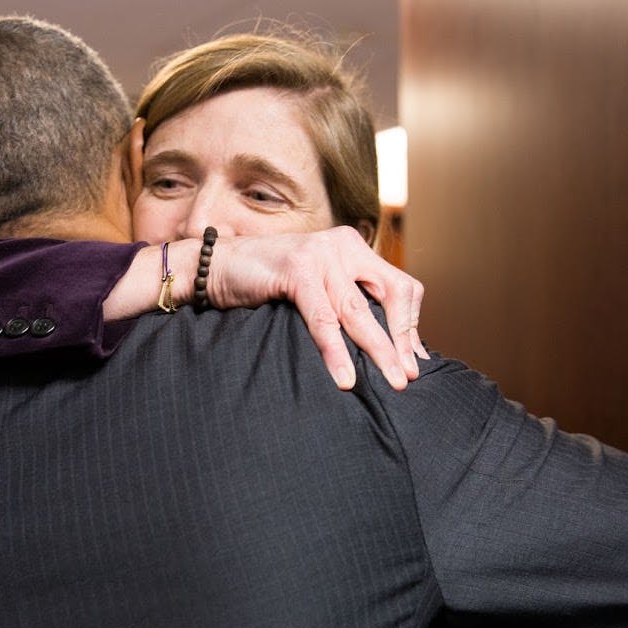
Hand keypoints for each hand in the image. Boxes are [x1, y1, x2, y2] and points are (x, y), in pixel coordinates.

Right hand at [210, 227, 426, 390]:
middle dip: (402, 341)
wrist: (214, 266)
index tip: (414, 360)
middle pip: (392, 295)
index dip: (411, 326)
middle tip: (409, 377)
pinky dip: (336, 350)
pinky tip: (345, 376)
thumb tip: (382, 344)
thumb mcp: (316, 286)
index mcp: (354, 248)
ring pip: (359, 311)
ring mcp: (321, 255)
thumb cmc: (265, 282)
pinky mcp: (297, 270)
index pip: (401, 286)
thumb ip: (345, 301)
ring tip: (393, 382)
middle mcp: (344, 245)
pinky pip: (324, 318)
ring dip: (379, 351)